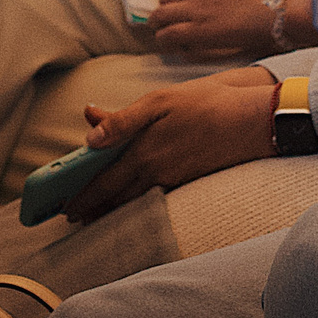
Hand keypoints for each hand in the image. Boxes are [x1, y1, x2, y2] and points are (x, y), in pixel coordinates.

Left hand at [64, 66, 279, 221]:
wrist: (252, 121)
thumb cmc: (206, 103)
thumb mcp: (160, 100)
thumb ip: (123, 120)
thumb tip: (89, 137)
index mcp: (143, 153)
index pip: (104, 182)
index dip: (83, 197)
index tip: (65, 209)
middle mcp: (156, 172)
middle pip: (116, 197)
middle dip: (94, 208)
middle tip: (75, 217)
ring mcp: (174, 178)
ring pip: (135, 199)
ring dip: (113, 208)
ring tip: (97, 214)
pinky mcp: (188, 178)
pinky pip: (154, 194)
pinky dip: (136, 200)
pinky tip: (135, 196)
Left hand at [144, 0, 317, 56]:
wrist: (278, 7)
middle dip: (168, 6)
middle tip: (176, 15)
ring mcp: (194, 7)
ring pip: (160, 16)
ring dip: (162, 24)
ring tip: (169, 30)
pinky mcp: (197, 30)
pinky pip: (167, 35)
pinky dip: (165, 40)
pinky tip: (171, 43)